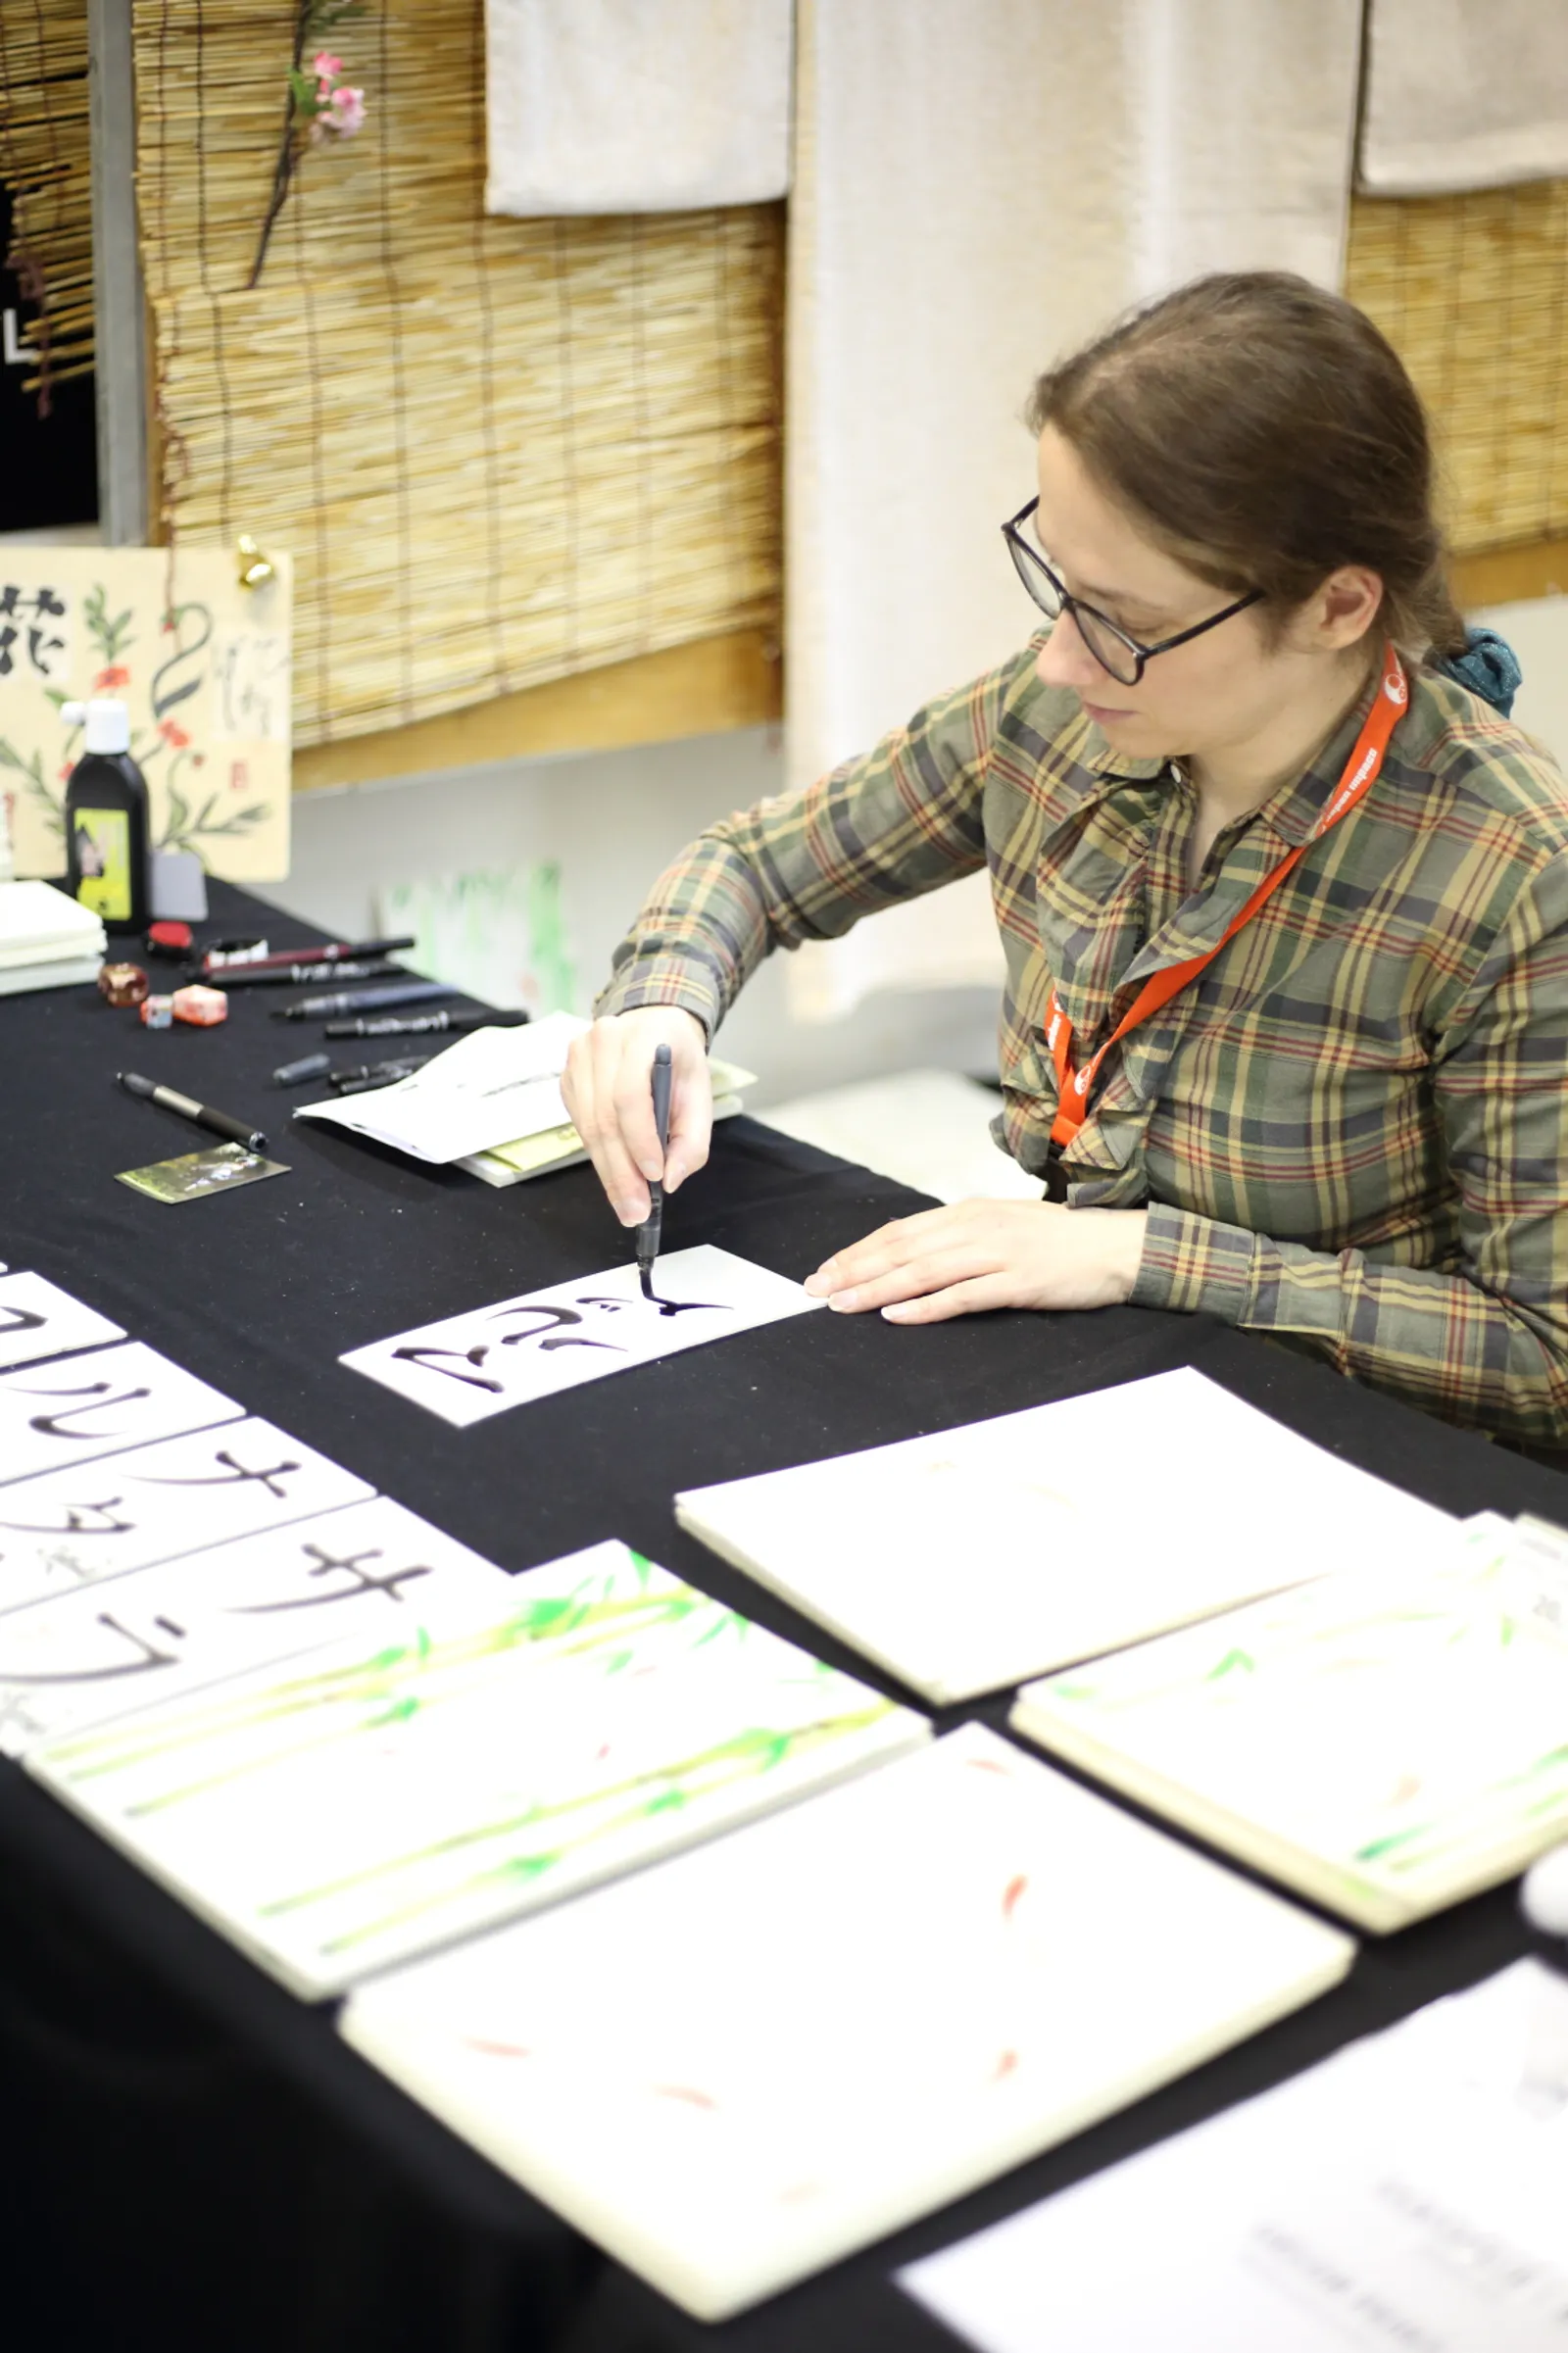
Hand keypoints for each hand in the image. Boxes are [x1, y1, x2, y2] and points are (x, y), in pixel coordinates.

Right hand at [562, 1007, 711, 1225]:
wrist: (653, 1029)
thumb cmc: (678, 1063)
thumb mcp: (700, 1095)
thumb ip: (693, 1140)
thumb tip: (671, 1180)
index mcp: (643, 1036)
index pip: (630, 1094)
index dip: (640, 1140)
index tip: (654, 1177)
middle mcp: (603, 1040)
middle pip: (604, 1117)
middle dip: (621, 1172)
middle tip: (635, 1211)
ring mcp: (578, 1057)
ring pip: (589, 1126)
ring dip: (608, 1171)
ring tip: (626, 1205)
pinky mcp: (567, 1077)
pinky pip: (580, 1125)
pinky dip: (598, 1155)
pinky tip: (614, 1176)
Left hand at [803, 1200, 1147, 1321]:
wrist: (1117, 1246)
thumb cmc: (1060, 1241)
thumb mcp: (1003, 1225)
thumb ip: (960, 1237)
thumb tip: (913, 1252)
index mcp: (969, 1212)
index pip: (900, 1231)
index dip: (859, 1251)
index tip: (826, 1268)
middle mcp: (977, 1227)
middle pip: (902, 1250)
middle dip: (853, 1270)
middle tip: (816, 1288)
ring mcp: (997, 1253)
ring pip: (922, 1272)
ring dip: (877, 1289)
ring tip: (842, 1303)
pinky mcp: (1018, 1282)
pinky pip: (962, 1296)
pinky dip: (925, 1307)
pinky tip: (897, 1315)